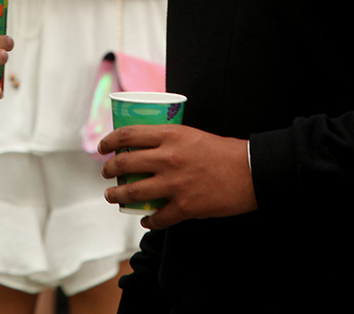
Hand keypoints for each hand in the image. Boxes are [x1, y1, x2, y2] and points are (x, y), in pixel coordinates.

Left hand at [98, 124, 256, 229]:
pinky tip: (145, 219)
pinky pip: (157, 217)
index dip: (109, 141)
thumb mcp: (192, 134)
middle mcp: (167, 157)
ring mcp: (174, 184)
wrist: (251, 171)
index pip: (128, 134)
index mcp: (170, 135)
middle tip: (106, 174)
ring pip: (133, 192)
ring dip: (118, 196)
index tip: (102, 147)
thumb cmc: (224, 151)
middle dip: (109, 170)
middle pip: (124, 163)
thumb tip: (147, 146)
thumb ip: (170, 139)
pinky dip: (148, 220)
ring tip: (114, 197)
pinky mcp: (185, 207)